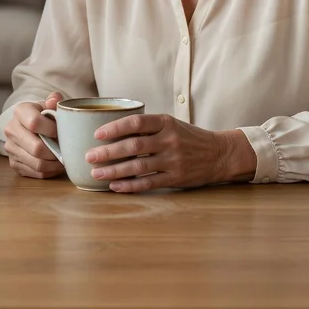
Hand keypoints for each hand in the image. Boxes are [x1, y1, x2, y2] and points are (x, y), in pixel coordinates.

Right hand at [3, 92, 65, 179]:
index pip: (35, 123)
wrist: (28, 126)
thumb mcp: (48, 105)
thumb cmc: (43, 115)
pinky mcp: (14, 163)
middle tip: (66, 150)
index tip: (62, 131)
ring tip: (64, 158)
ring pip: (37, 163)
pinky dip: (49, 171)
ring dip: (54, 164)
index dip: (52, 130)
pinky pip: (35, 173)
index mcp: (20, 112)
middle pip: (36, 148)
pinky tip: (56, 164)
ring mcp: (11, 148)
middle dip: (55, 151)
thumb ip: (54, 101)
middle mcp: (11, 130)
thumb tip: (55, 100)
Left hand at [85, 113, 256, 192]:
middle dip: (108, 152)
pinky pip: (148, 183)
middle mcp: (169, 140)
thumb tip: (110, 130)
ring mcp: (173, 161)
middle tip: (89, 156)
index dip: (115, 128)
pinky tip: (115, 186)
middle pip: (133, 146)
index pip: (136, 123)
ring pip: (138, 167)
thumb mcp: (170, 123)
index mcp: (165, 122)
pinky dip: (130, 186)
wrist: (219, 154)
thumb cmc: (187, 137)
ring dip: (114, 171)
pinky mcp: (176, 178)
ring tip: (96, 173)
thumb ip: (147, 127)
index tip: (97, 134)